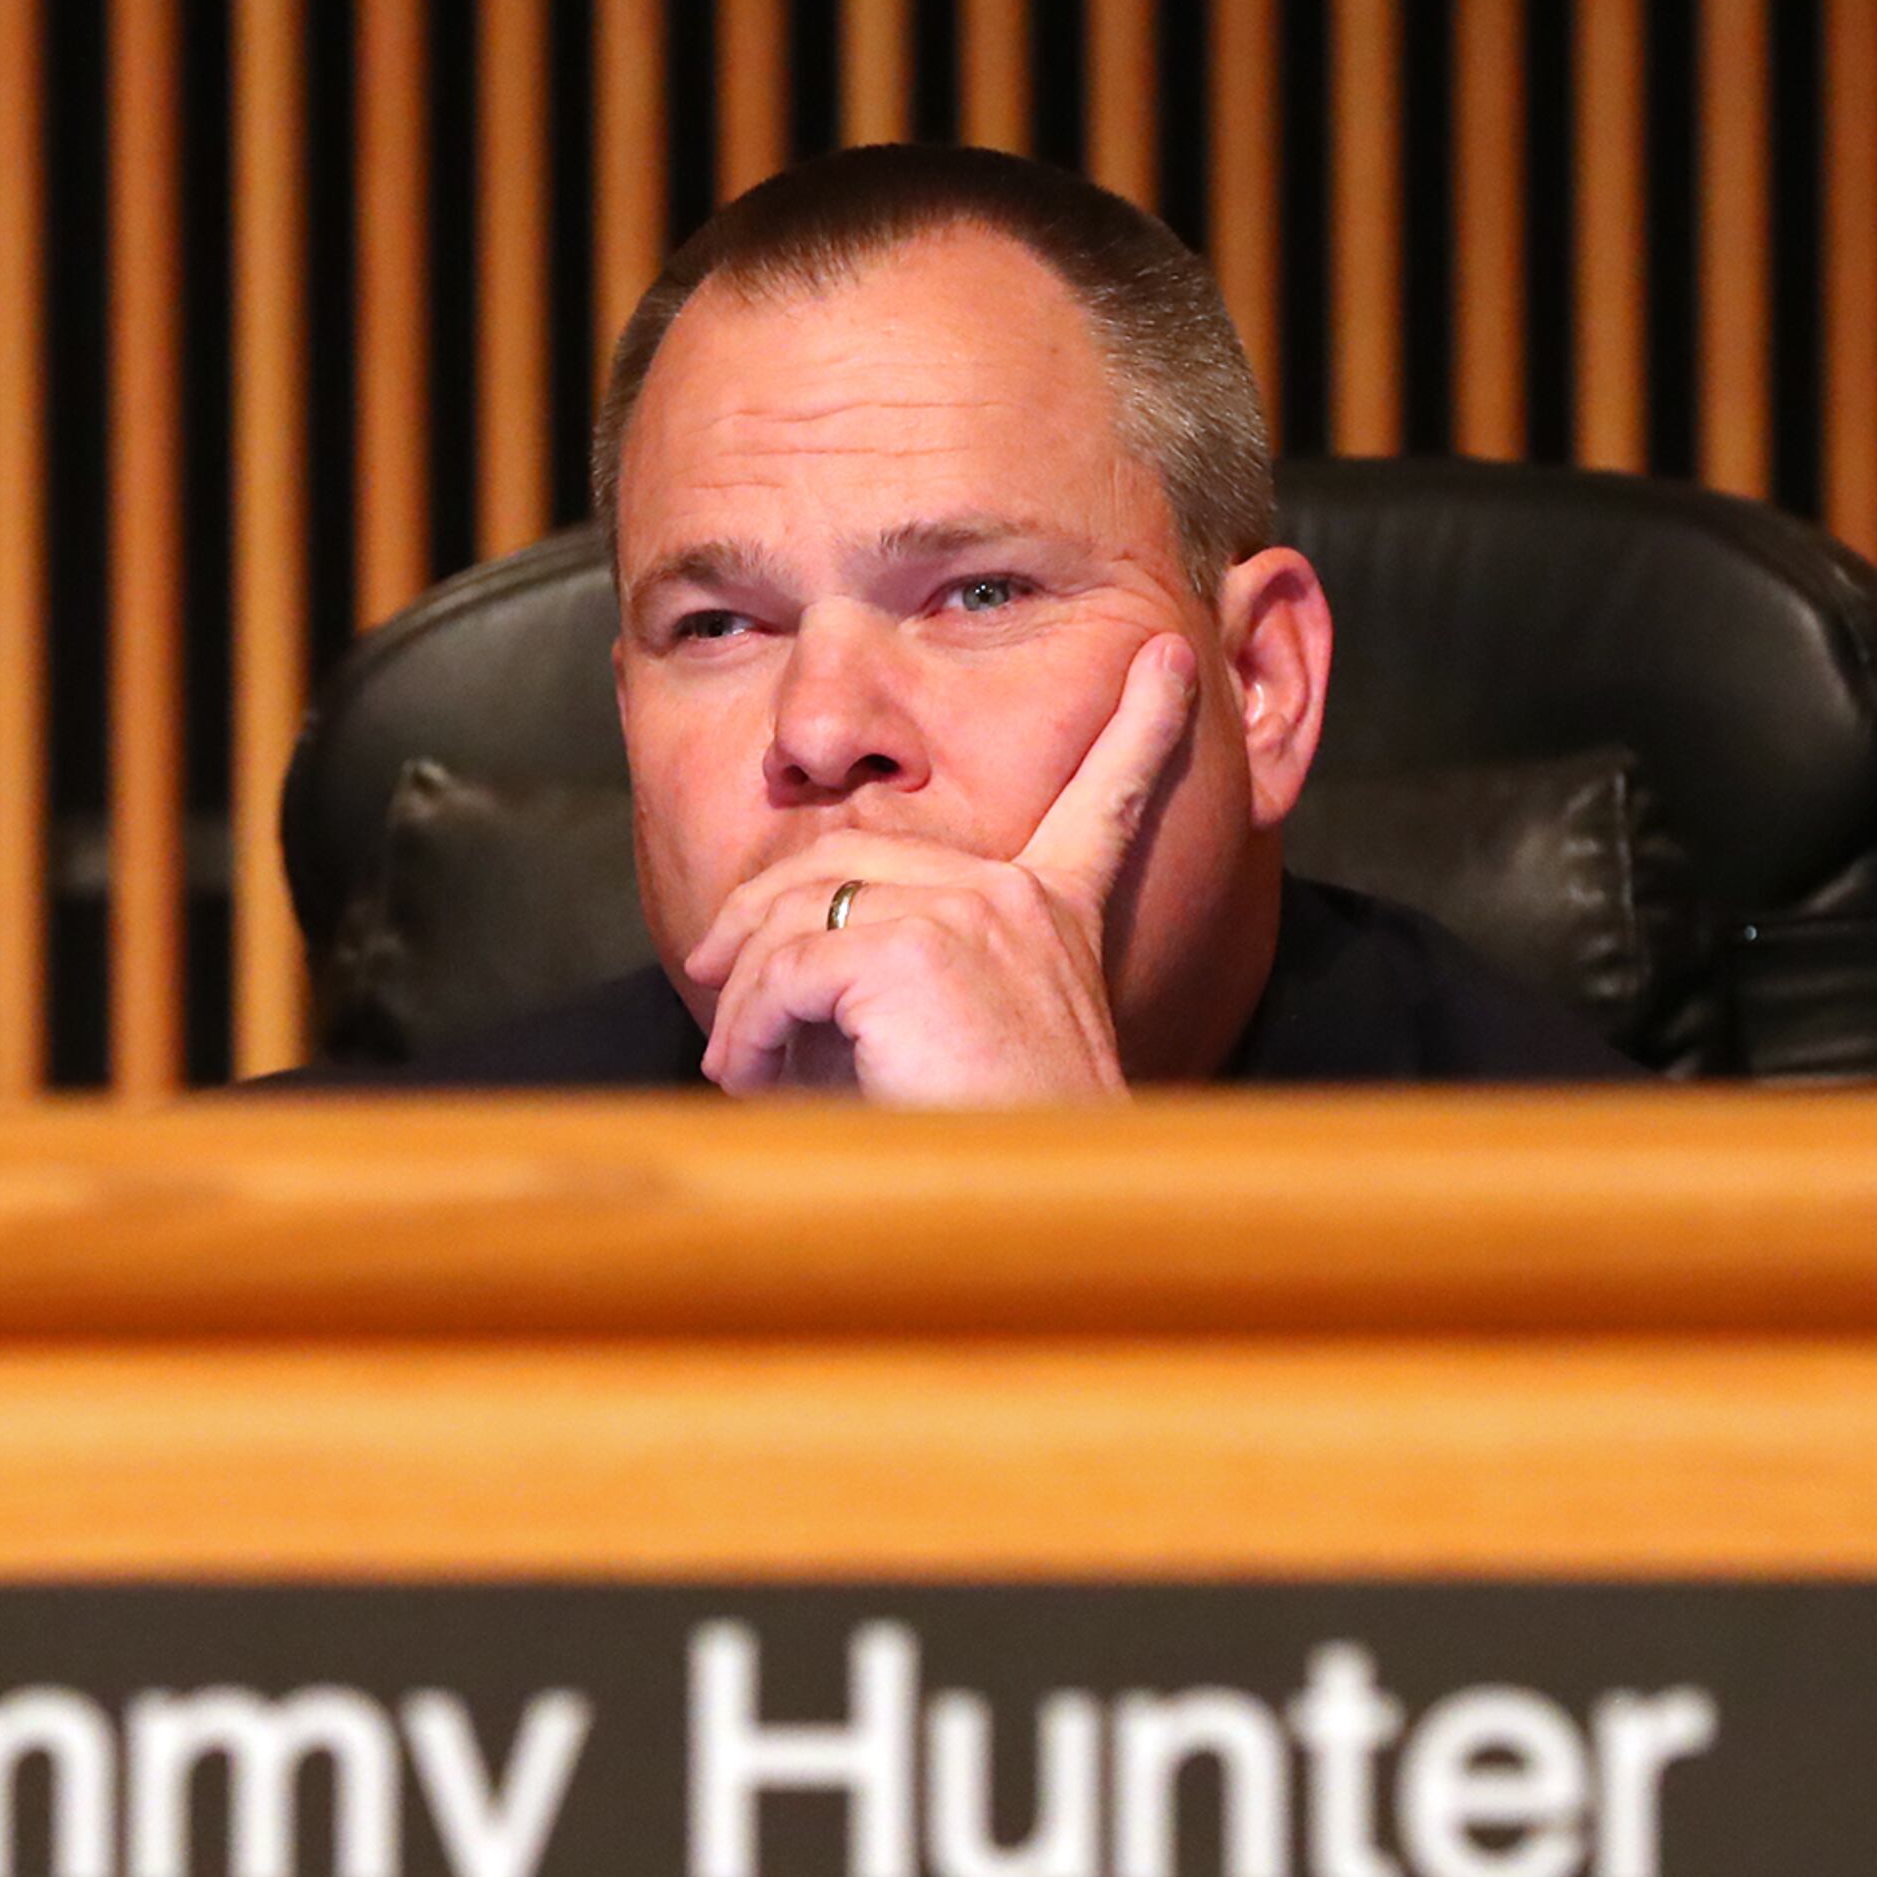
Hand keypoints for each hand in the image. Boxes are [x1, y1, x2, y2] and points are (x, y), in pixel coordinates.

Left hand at [680, 635, 1200, 1102]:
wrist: (1027, 1216)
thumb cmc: (978, 1154)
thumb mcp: (936, 1045)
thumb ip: (879, 980)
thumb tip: (762, 966)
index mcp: (1052, 914)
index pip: (1102, 801)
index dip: (1142, 728)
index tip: (1164, 660)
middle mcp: (1019, 898)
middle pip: (846, 860)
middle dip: (760, 918)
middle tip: (712, 973)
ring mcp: (970, 913)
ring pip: (800, 917)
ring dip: (747, 996)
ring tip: (738, 1069)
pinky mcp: (911, 950)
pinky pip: (785, 969)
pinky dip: (748, 1027)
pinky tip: (749, 1077)